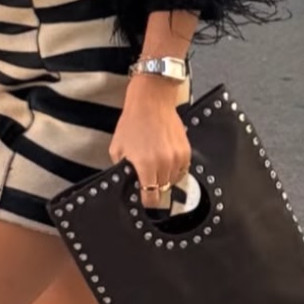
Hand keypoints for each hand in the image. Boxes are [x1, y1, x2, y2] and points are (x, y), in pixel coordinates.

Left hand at [110, 80, 191, 203]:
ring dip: (165, 178)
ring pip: (173, 181)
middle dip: (153, 187)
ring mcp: (177, 158)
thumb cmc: (133, 122)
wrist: (151, 102)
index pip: (151, 197)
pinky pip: (182, 170)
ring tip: (156, 165)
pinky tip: (165, 160)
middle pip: (162, 190)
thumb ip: (122, 169)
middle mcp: (164, 164)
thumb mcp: (117, 148)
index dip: (146, 201)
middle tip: (146, 178)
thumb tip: (128, 180)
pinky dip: (174, 169)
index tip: (144, 199)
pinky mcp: (186, 151)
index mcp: (146, 165)